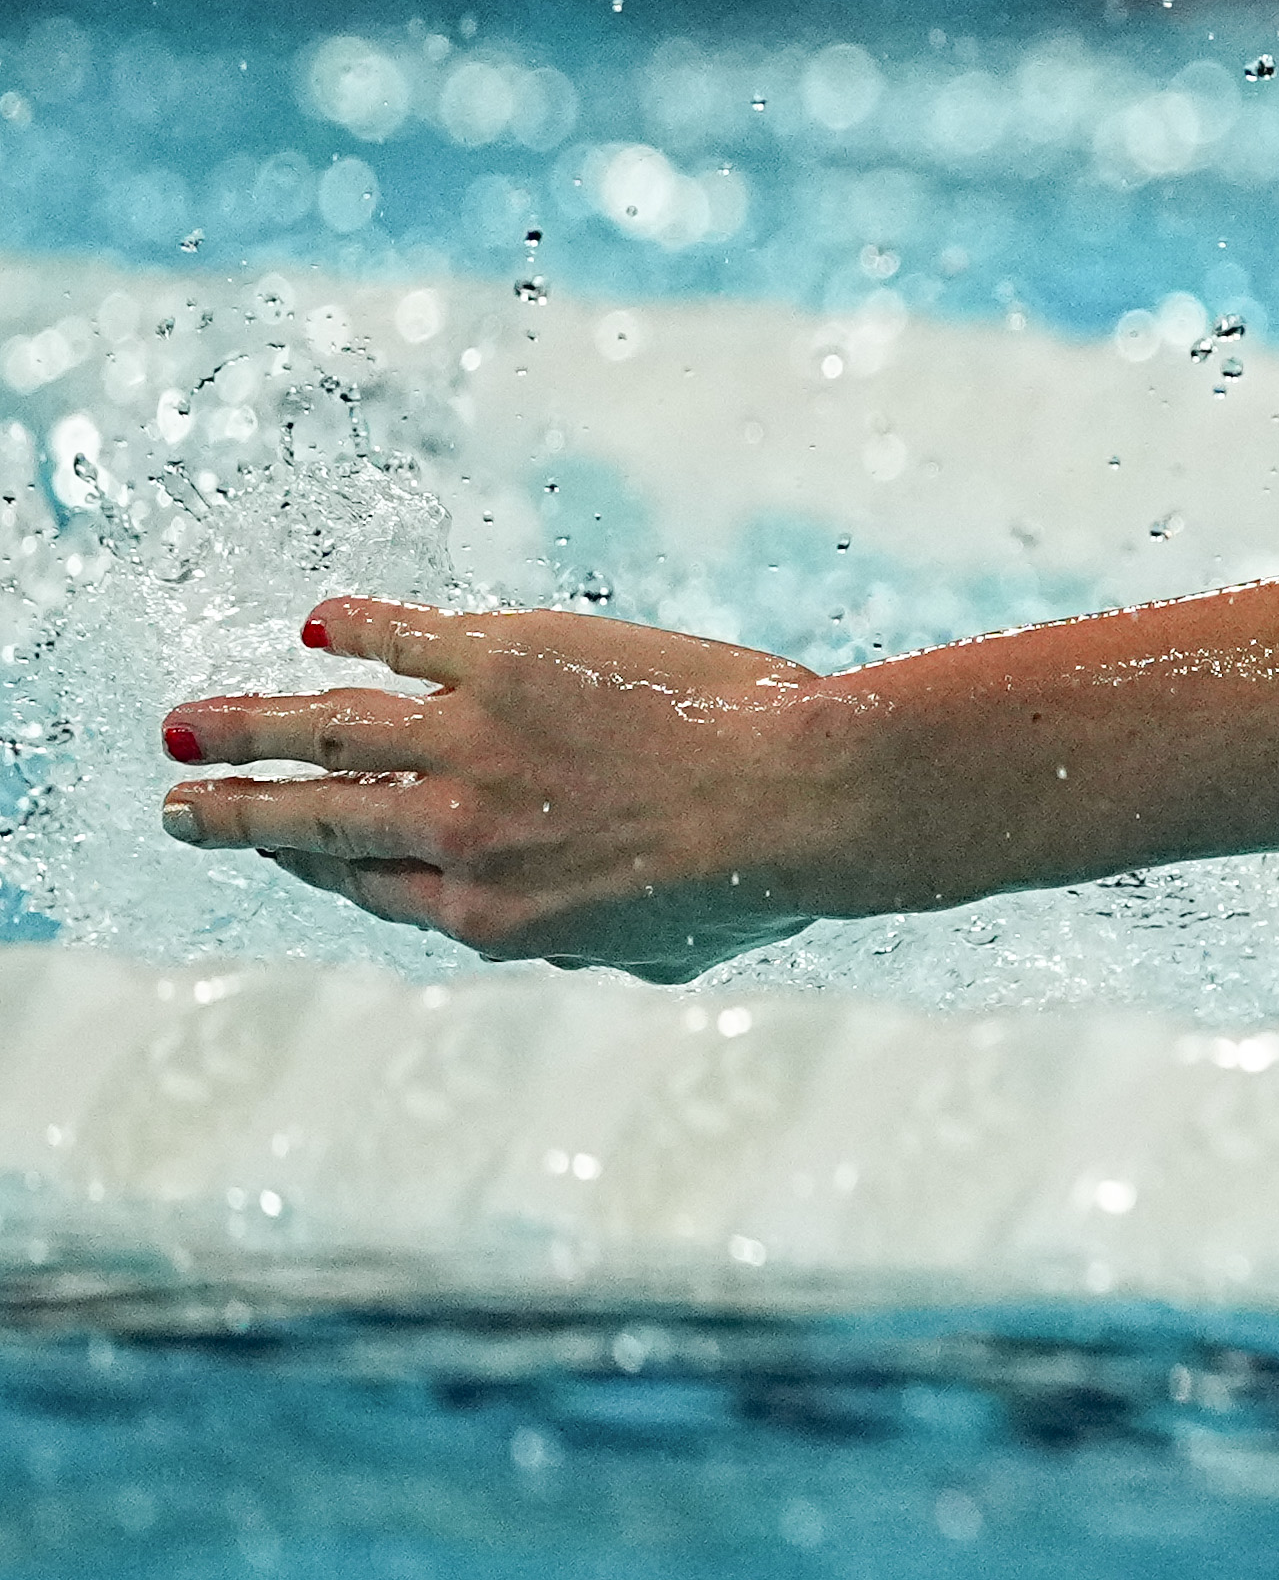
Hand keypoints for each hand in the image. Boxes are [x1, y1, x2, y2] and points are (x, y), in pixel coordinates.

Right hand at [160, 599, 839, 980]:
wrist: (801, 800)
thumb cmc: (761, 888)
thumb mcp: (661, 958)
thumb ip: (595, 951)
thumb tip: (576, 948)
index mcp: (486, 917)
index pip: (366, 887)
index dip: (310, 867)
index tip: (278, 850)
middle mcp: (455, 835)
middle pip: (312, 822)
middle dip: (233, 813)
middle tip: (176, 800)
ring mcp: (471, 743)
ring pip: (323, 730)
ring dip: (245, 726)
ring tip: (188, 723)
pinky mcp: (507, 660)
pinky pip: (403, 639)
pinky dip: (355, 626)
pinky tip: (321, 621)